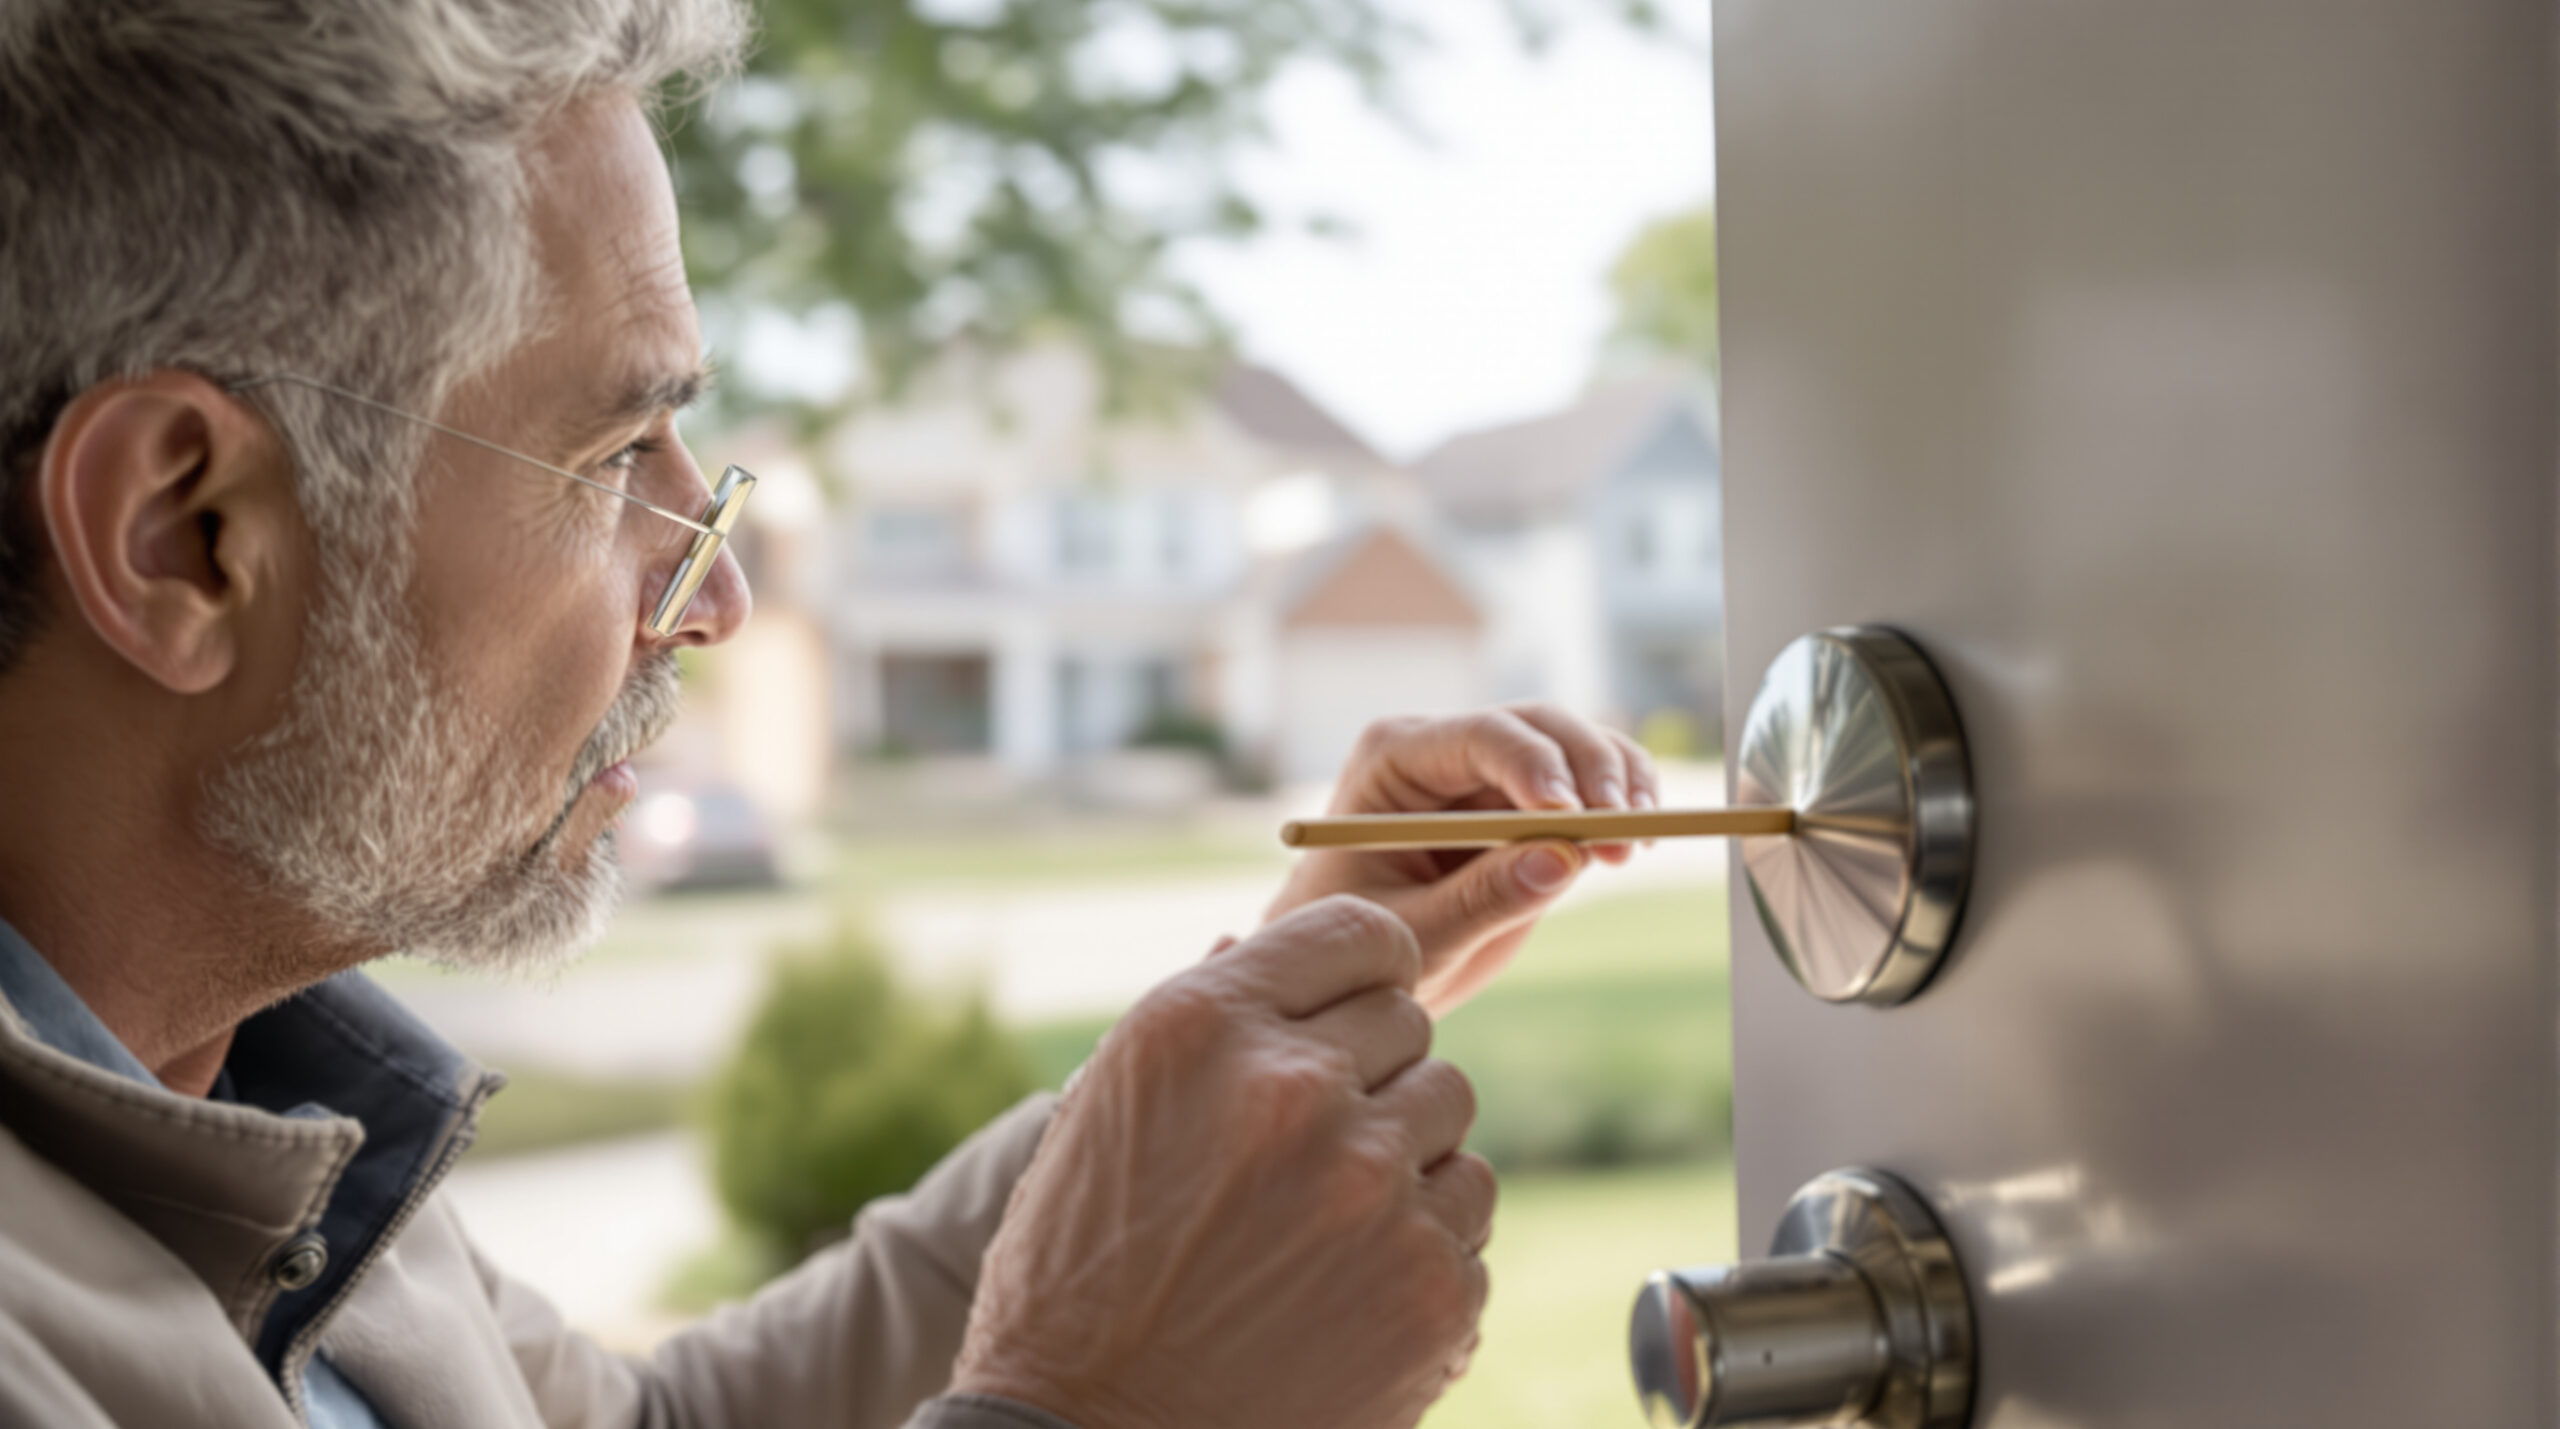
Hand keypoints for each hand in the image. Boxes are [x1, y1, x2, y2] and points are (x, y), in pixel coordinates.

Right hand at [952, 896, 1492, 1428]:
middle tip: (1304, 1152)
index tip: (1357, 1007)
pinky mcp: (1433, 1284)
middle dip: (1369, 1076)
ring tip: (1318, 1228)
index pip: (1357, 938)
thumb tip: (1255, 945)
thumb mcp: (1106, 1116)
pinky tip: (1341, 1295)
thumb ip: (1204, 1026)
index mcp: (1203, 1025)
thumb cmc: (1078, 1280)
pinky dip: (1421, 1252)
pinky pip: (1468, 1221)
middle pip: (1409, 1027)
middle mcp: (1295, 1088)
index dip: (1364, 971)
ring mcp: (1374, 1187)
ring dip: (1403, 1159)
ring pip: (1450, 1117)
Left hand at [1266, 703, 1662, 1014]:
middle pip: (1538, 727)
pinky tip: (1641, 843)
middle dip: (1591, 771)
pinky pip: (1591, 783)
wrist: (1369, 959)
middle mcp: (1448, 750)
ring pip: (1576, 745)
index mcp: (1396, 759)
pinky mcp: (1531, 805)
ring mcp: (1494, 772)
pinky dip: (1625, 804)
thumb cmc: (1367, 940)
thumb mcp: (1415, 933)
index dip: (1533, 765)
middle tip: (1625, 831)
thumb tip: (1563, 859)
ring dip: (1621, 782)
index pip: (1477, 737)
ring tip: (1640, 842)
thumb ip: (1481, 899)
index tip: (1573, 814)